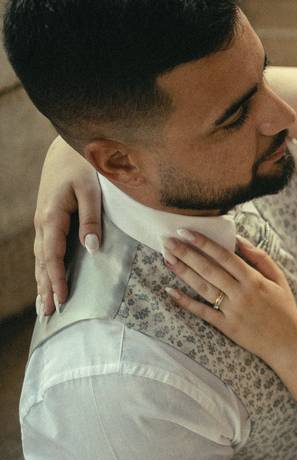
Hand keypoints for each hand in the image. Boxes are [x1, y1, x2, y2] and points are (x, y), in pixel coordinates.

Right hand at [34, 137, 101, 314]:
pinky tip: (47, 278)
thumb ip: (92, 219)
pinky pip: (44, 248)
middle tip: (48, 313)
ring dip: (42, 280)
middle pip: (42, 261)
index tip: (61, 299)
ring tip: (44, 304)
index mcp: (52, 216)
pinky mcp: (48, 218)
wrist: (67, 145)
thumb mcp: (92, 189)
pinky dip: (45, 267)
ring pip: (40, 257)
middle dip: (46, 287)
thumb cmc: (84, 165)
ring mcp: (43, 220)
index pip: (53, 255)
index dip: (57, 278)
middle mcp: (43, 221)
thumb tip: (91, 248)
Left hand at [163, 231, 296, 367]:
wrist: (287, 344)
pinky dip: (186, 302)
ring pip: (203, 287)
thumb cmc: (284, 309)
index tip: (186, 231)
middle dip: (186, 253)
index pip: (224, 256)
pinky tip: (170, 291)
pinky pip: (203, 312)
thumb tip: (240, 240)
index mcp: (254, 280)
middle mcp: (241, 293)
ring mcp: (232, 311)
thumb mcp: (279, 279)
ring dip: (183, 272)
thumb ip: (261, 258)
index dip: (204, 243)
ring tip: (166, 258)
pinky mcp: (226, 327)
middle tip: (167, 240)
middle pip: (209, 269)